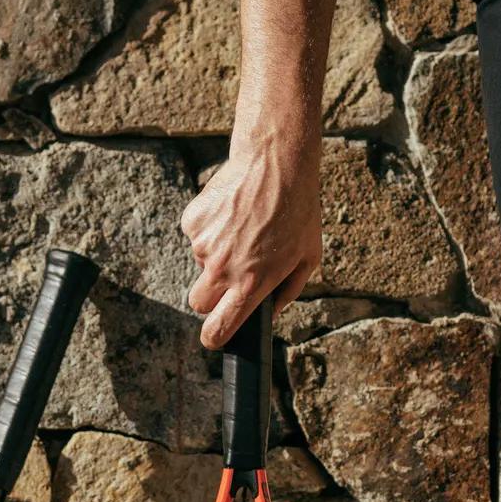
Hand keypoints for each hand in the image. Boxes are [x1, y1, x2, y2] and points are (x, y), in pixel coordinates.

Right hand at [181, 131, 320, 348]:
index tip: (216, 337)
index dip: (215, 338)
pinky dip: (210, 228)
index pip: (219, 328)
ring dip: (216, 254)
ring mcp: (203, 244)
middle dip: (211, 297)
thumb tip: (269, 314)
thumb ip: (287, 293)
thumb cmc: (298, 212)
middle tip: (232, 275)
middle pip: (199, 303)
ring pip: (200, 263)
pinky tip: (232, 212)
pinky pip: (197, 235)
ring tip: (243, 228)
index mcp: (251, 285)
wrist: (276, 163)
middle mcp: (222, 269)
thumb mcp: (307, 259)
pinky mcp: (193, 220)